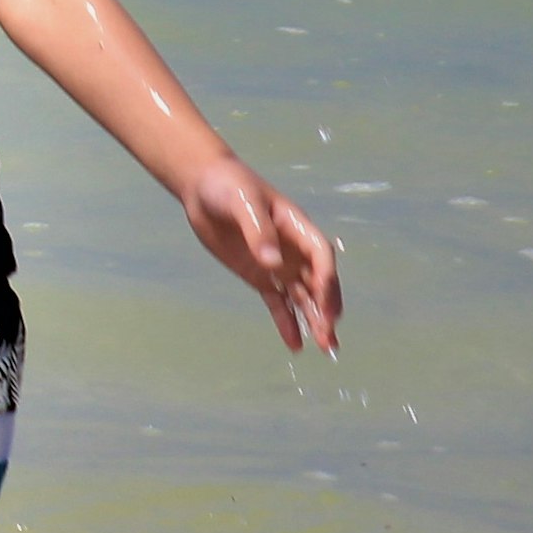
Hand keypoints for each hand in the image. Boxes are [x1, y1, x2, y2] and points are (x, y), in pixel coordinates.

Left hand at [181, 156, 344, 355]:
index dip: (327, 280)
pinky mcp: (259, 276)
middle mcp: (294, 250)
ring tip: (324, 347)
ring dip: (313, 320)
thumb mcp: (243, 201)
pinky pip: (277, 302)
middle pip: (318, 282)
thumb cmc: (228, 186)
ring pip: (302, 297)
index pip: (320, 257)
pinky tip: (294, 345)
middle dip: (326, 308)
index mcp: (297, 228)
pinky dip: (286, 322)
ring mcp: (278, 265)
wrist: (204, 187)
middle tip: (328, 335)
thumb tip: (273, 264)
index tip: (326, 303)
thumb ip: (258, 231)